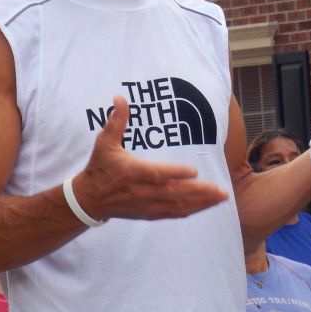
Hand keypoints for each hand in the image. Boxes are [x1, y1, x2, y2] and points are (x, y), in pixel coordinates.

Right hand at [73, 96, 229, 221]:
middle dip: (198, 192)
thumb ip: (116, 121)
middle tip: (219, 189)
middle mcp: (142, 192)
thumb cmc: (100, 167)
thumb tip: (120, 98)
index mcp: (132, 172)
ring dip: (201, 203)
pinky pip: (174, 214)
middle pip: (174, 193)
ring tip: (220, 197)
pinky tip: (207, 206)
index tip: (194, 171)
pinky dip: (192, 210)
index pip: (157, 174)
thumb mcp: (104, 142)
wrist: (89, 199)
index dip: (175, 174)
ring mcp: (147, 205)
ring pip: (178, 206)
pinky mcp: (149, 213)